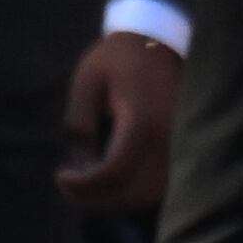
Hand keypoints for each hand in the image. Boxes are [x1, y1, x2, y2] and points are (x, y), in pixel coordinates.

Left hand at [57, 29, 181, 212]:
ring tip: (89, 181)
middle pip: (130, 195)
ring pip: (146, 198)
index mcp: (141, 124)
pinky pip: (157, 189)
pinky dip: (132, 193)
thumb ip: (79, 124)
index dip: (83, 185)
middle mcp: (166, 144)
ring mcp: (178, 152)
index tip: (61, 176)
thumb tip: (81, 164)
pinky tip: (111, 179)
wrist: (158, 44)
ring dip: (114, 198)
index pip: (112, 174)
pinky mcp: (180, 154)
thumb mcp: (87, 82)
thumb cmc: (118, 60)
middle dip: (96, 197)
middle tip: (71, 184)